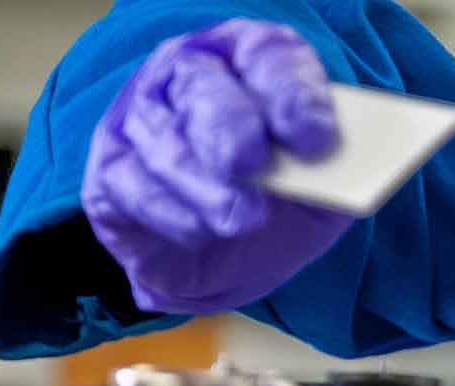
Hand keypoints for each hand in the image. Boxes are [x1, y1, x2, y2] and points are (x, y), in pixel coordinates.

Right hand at [82, 19, 354, 314]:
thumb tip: (342, 168)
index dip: (291, 92)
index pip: (265, 54)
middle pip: (201, 88)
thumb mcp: (322, 185)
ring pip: (165, 145)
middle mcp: (185, 78)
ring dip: (204, 186)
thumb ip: (335, 170)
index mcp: (246, 61)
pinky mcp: (112, 176)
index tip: (317, 138)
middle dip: (230, 128)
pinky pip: (132, 189)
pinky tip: (203, 232)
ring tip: (242, 219)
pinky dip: (172, 215)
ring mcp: (141, 123)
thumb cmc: (281, 202)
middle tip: (252, 164)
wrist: (236, 262)